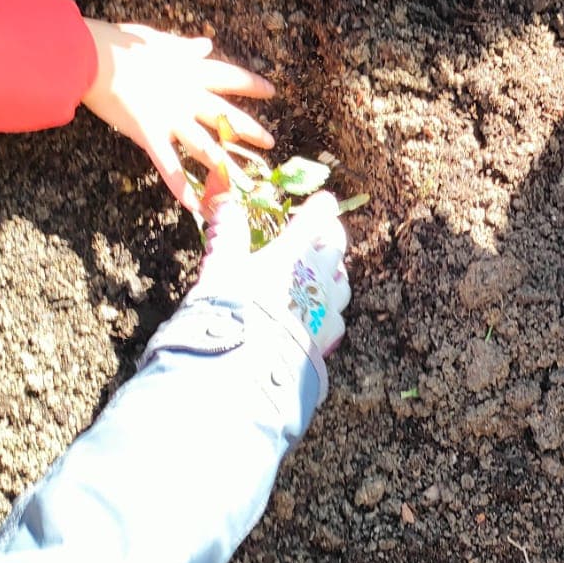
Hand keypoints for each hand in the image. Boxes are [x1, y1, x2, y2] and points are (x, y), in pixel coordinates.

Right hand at [81, 21, 274, 210]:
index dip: (252, 84)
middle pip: (226, 116)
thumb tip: (205, 44)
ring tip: (245, 184)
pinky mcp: (150, 135)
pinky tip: (196, 206)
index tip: (272, 91)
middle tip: (271, 143)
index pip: (230, 77)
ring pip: (206, 147)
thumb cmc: (120, 44)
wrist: (91, 57)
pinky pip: (169, 166)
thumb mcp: (158, 39)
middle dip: (250, 130)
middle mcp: (187, 96)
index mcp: (189, 70)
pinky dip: (182, 188)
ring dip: (226, 168)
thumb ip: (184, 47)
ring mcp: (171, 118)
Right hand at [198, 172, 350, 357]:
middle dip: (332, 236)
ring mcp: (327, 306)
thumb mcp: (221, 268)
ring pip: (342, 282)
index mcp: (292, 252)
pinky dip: (331, 312)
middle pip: (336, 247)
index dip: (321, 208)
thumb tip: (226, 207)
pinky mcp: (329, 336)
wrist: (252, 361)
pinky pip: (337, 318)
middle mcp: (317, 275)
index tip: (325, 201)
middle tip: (326, 232)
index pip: (315, 220)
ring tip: (328, 272)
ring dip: (335, 273)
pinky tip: (323, 316)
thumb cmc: (234, 308)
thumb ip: (227, 236)